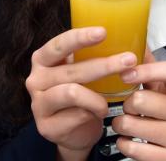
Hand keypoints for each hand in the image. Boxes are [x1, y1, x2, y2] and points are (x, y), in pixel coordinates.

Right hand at [25, 27, 137, 158]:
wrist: (71, 133)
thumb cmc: (79, 95)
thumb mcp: (79, 71)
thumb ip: (88, 56)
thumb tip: (121, 36)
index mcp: (42, 59)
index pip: (60, 44)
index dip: (80, 37)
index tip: (103, 32)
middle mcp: (35, 79)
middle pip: (73, 70)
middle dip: (105, 65)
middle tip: (129, 61)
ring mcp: (38, 103)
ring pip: (73, 93)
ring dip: (98, 98)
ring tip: (107, 103)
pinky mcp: (46, 126)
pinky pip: (77, 116)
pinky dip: (92, 114)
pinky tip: (95, 115)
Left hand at [111, 61, 165, 160]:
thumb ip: (152, 70)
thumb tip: (136, 40)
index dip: (147, 70)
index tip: (126, 73)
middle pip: (140, 100)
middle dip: (125, 104)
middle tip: (128, 108)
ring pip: (131, 125)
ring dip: (120, 125)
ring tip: (125, 124)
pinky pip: (131, 148)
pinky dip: (123, 144)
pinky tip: (128, 140)